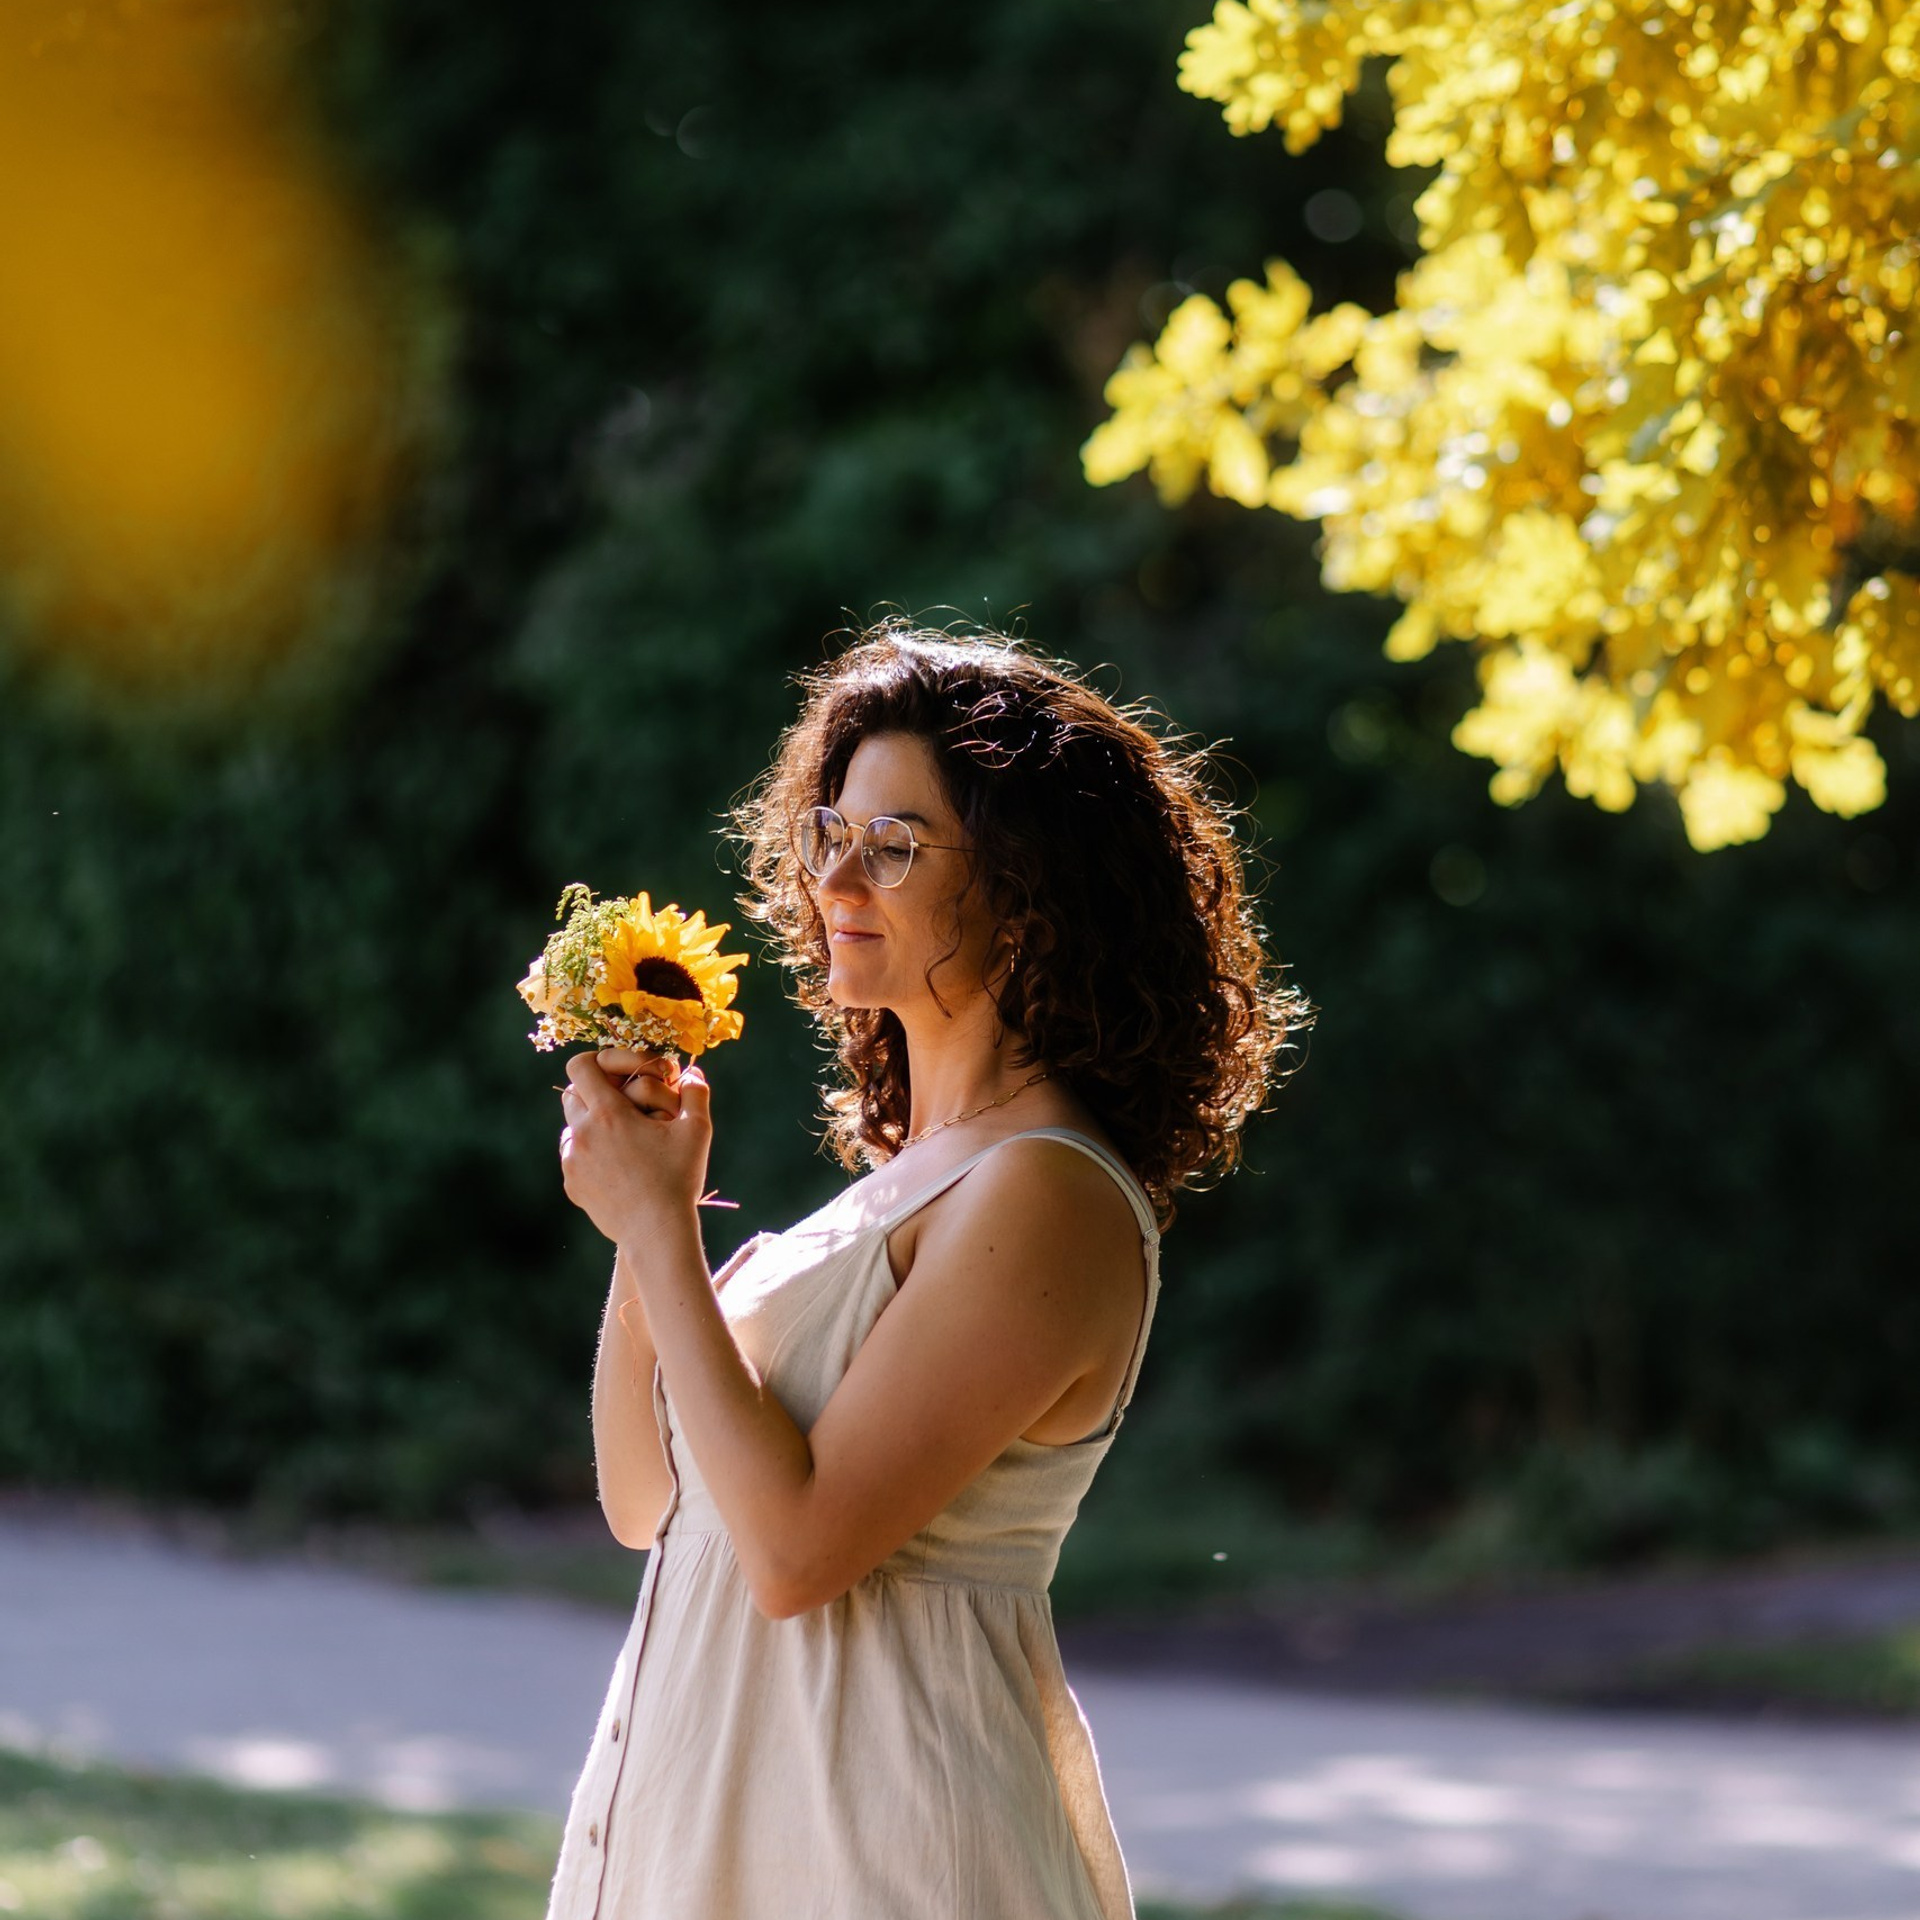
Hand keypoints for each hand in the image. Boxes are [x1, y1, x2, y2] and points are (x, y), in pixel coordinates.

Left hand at [559, 1049, 712, 1247]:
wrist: (657, 1231)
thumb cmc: (679, 1178)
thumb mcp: (697, 1130)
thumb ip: (696, 1092)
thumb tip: (692, 1072)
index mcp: (608, 1113)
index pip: (581, 1066)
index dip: (598, 1061)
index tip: (620, 1074)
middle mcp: (583, 1133)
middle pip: (573, 1093)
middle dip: (597, 1093)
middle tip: (625, 1104)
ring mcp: (573, 1161)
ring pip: (572, 1127)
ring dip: (592, 1124)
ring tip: (622, 1137)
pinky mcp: (572, 1184)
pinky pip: (574, 1156)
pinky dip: (590, 1153)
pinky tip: (617, 1165)